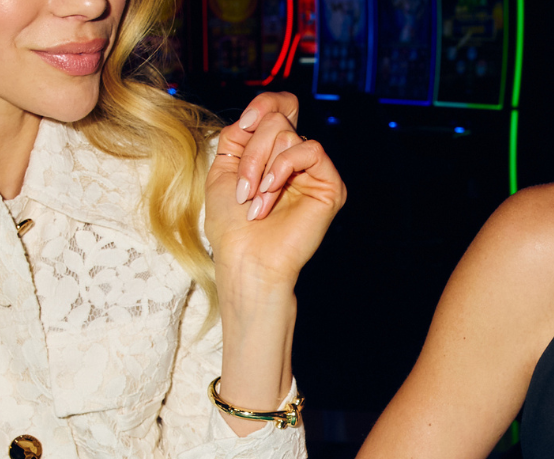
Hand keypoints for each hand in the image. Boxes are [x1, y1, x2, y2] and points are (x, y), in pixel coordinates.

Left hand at [204, 92, 346, 287]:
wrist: (245, 259)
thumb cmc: (232, 225)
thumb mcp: (223, 169)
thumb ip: (239, 135)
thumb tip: (258, 113)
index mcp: (272, 154)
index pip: (281, 107)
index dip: (265, 104)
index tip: (246, 124)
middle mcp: (295, 159)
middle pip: (277, 120)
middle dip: (251, 153)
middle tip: (244, 190)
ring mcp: (313, 172)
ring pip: (288, 134)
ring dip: (261, 167)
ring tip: (256, 200)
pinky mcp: (330, 184)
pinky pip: (310, 150)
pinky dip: (283, 168)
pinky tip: (271, 193)